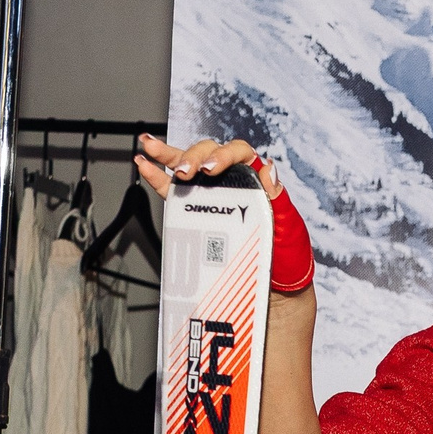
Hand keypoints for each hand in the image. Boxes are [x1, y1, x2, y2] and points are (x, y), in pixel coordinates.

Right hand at [136, 136, 314, 293]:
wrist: (278, 287)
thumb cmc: (288, 255)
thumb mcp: (287, 224)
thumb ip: (276, 197)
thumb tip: (269, 169)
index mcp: (257, 179)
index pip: (238, 153)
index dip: (222, 155)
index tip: (212, 169)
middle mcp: (233, 181)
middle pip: (209, 154)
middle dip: (193, 158)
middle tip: (185, 171)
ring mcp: (213, 195)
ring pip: (188, 166)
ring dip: (168, 155)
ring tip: (150, 147)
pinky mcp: (198, 212)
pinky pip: (175, 191)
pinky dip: (158, 177)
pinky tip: (145, 165)